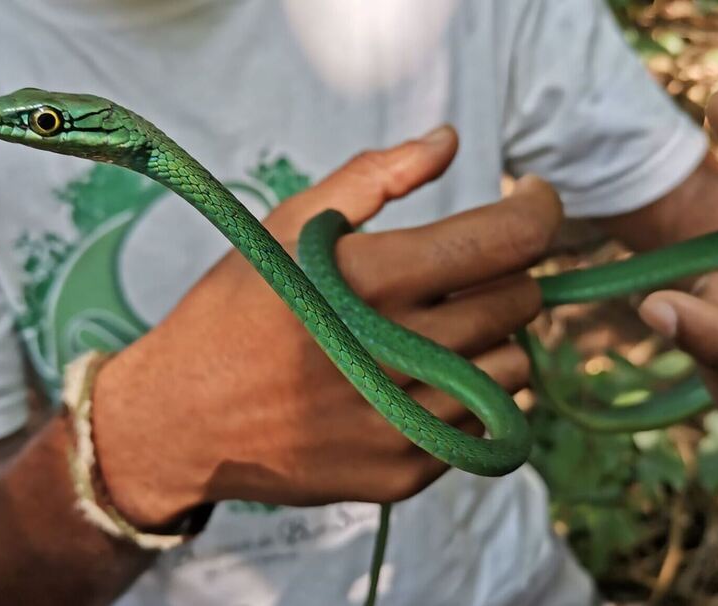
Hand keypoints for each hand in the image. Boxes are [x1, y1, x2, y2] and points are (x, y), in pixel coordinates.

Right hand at [92, 127, 563, 527]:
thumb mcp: (286, 227)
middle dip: (504, 275)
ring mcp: (401, 422)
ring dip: (491, 341)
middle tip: (460, 274)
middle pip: (520, 303)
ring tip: (435, 333)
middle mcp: (394, 354)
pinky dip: (467, 398)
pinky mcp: (402, 472)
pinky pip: (484, 427)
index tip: (531, 201)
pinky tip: (416, 383)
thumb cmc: (234, 312)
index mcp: (369, 281)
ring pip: (515, 369)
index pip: (507, 240)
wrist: (180, 419)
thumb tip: (447, 142)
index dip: (538, 209)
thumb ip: (372, 177)